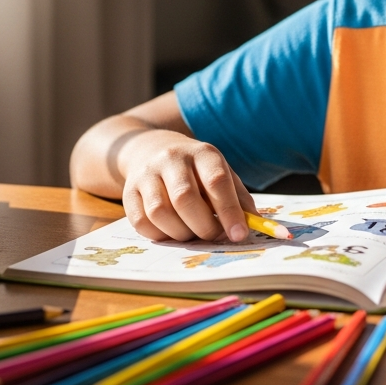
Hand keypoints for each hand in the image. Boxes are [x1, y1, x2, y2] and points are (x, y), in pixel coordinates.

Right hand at [119, 128, 258, 242]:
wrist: (150, 149)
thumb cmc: (195, 170)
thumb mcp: (220, 173)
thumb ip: (239, 199)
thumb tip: (256, 226)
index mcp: (202, 153)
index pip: (216, 181)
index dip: (229, 211)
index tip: (239, 235)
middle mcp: (171, 159)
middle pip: (185, 198)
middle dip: (203, 226)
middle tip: (213, 235)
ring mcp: (146, 174)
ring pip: (160, 212)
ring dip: (181, 233)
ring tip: (192, 232)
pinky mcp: (129, 192)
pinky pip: (141, 222)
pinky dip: (160, 235)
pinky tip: (172, 230)